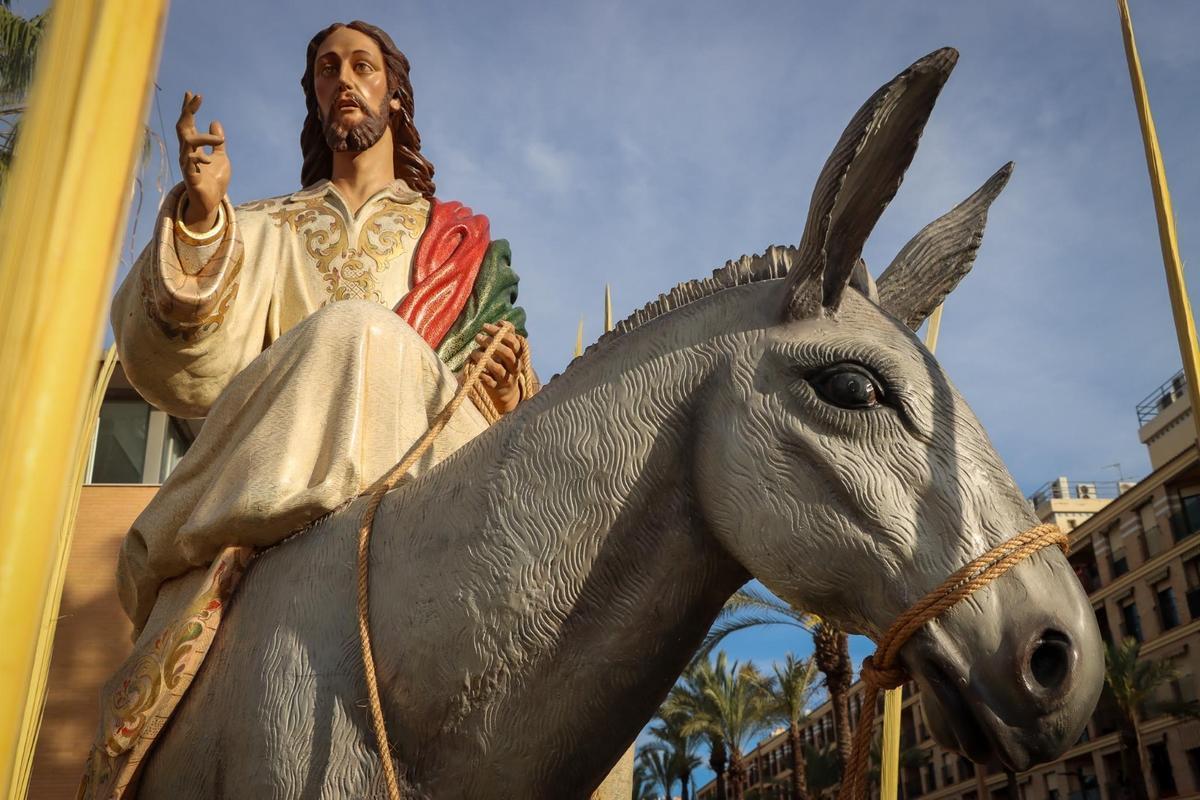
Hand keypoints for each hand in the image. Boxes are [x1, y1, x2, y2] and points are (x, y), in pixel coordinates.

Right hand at [176, 91, 229, 229]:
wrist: (211, 202)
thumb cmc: (214, 180)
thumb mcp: (221, 158)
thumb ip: (217, 142)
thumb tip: (215, 122)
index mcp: (192, 147)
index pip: (188, 123)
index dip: (189, 109)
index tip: (192, 94)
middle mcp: (186, 153)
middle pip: (182, 128)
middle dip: (188, 112)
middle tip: (196, 98)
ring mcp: (186, 165)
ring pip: (188, 144)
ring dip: (203, 139)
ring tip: (220, 140)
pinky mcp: (190, 178)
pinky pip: (190, 165)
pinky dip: (198, 160)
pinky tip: (207, 160)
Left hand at [468, 323, 525, 413]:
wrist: (506, 388)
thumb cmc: (504, 363)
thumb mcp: (507, 349)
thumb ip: (505, 335)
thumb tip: (501, 322)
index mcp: (518, 355)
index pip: (513, 342)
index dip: (500, 332)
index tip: (484, 326)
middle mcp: (514, 366)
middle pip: (508, 354)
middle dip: (492, 344)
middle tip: (477, 337)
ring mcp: (506, 378)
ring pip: (498, 369)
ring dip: (484, 359)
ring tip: (473, 353)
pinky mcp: (497, 387)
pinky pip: (489, 381)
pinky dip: (481, 373)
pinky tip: (473, 366)